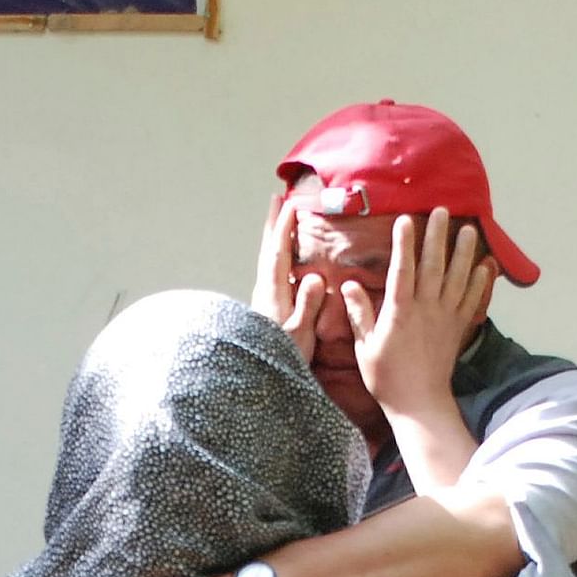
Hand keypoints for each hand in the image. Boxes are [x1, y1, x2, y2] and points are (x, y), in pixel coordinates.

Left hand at [250, 193, 325, 361]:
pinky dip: (278, 254)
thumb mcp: (299, 334)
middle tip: (277, 198)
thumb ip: (306, 305)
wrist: (263, 378)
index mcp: (273, 293)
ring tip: (280, 218)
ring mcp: (265, 297)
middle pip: (269, 249)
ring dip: (274, 236)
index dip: (285, 227)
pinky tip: (284, 255)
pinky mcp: (268, 305)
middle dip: (273, 223)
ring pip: (269, 258)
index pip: (278, 252)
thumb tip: (313, 277)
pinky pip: (274, 269)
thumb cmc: (284, 357)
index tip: (292, 204)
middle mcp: (265, 291)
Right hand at [342, 208, 494, 417]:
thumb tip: (350, 286)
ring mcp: (445, 317)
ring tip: (468, 228)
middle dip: (437, 236)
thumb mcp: (365, 346)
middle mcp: (425, 309)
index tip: (404, 220)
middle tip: (442, 210)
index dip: (403, 243)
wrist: (418, 402)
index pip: (401, 270)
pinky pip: (472, 300)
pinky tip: (486, 264)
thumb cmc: (386, 377)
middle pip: (433, 265)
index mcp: (399, 312)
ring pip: (457, 277)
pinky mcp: (458, 328)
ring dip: (463, 252)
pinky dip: (480, 281)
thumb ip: (359, 313)